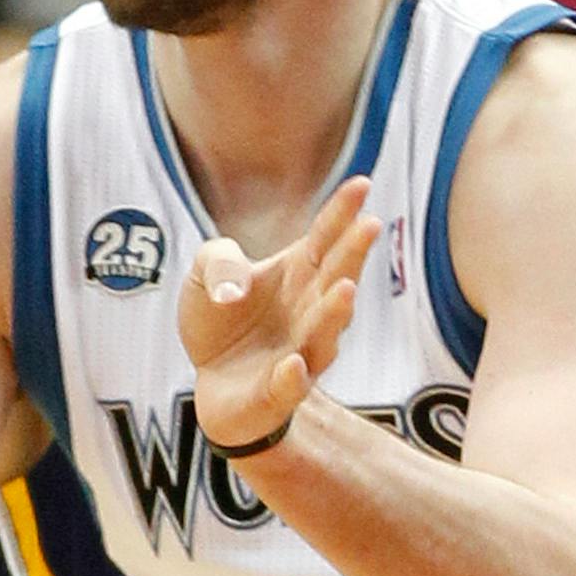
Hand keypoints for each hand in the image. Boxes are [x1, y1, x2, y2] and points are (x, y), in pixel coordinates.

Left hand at [181, 177, 380, 450]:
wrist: (212, 382)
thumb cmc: (220, 321)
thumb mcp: (204, 275)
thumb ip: (217, 260)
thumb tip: (235, 285)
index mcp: (298, 274)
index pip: (324, 238)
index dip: (342, 212)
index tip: (361, 183)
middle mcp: (309, 311)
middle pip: (336, 278)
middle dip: (354, 253)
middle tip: (370, 225)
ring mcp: (301, 352)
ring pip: (324, 334)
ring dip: (334, 314)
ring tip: (343, 290)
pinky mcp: (278, 392)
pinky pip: (289, 386)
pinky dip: (291, 377)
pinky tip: (292, 364)